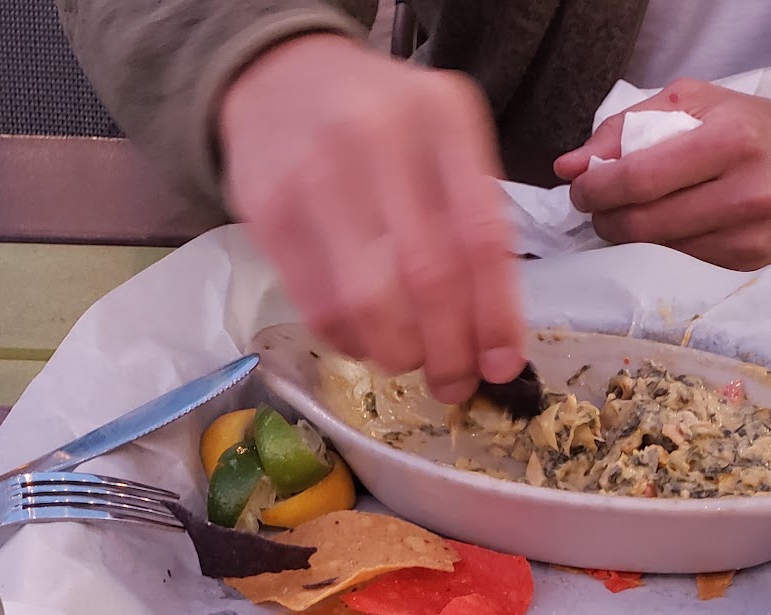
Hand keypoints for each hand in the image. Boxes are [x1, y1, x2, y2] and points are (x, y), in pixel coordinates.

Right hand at [218, 34, 525, 403]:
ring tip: (407, 360)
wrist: (278, 74)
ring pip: (369, 301)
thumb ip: (473, 215)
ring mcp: (316, 173)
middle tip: (454, 383)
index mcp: (443, 117)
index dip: (496, 316)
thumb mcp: (443, 138)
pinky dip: (349, 339)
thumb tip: (492, 334)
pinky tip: (363, 337)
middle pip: (429, 278)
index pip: (483, 237)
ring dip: (397, 353)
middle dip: (448, 350)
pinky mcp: (269, 211)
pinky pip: (317, 305)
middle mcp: (380, 137)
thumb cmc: (380, 120)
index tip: (501, 366)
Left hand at [553, 80, 770, 269]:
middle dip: (604, 218)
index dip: (596, 189)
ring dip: (627, 238)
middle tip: (599, 206)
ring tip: (630, 215)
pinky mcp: (746, 269)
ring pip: (655, 253)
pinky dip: (656, 253)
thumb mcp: (695, 103)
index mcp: (729, 141)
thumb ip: (626, 127)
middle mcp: (744, 193)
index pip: (639, 178)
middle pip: (641, 224)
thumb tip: (568, 166)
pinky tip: (662, 233)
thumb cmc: (749, 130)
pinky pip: (678, 269)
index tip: (582, 187)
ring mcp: (747, 239)